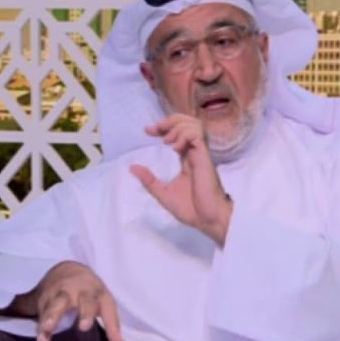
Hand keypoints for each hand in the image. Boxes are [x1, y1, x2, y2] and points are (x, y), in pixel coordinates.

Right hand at [10, 261, 126, 340]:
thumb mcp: (105, 303)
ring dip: (45, 321)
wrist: (67, 270)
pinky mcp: (43, 301)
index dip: (89, 314)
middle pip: (64, 300)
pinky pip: (40, 317)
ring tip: (43, 335)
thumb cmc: (91, 292)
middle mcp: (72, 292)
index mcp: (91, 291)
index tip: (83, 327)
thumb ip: (113, 325)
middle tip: (52, 325)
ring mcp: (56, 295)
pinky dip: (41, 333)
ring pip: (48, 308)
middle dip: (58, 313)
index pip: (91, 302)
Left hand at [130, 114, 233, 245]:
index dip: (163, 127)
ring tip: (166, 141)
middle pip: (189, 122)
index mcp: (187, 159)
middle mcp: (195, 153)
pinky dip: (183, 135)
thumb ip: (149, 180)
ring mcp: (201, 154)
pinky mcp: (205, 158)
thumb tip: (132, 167)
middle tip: (156, 129)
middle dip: (170, 120)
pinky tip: (174, 148)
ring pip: (195, 124)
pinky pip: (197, 135)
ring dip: (177, 127)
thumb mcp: (163, 193)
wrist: (207, 220)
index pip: (177, 134)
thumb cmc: (191, 209)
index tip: (148, 131)